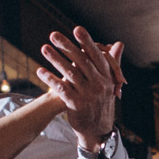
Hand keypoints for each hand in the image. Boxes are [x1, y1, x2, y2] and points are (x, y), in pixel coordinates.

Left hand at [38, 28, 123, 146]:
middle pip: (82, 61)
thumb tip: (119, 43)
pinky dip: (50, 79)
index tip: (77, 29)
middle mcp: (99, 84)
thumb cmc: (101, 102)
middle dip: (67, 46)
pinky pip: (61, 89)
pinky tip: (40, 70)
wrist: (97, 130)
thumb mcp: (109, 83)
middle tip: (53, 35)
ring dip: (56, 59)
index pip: (96, 56)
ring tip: (44, 48)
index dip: (87, 42)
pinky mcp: (76, 104)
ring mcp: (88, 95)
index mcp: (107, 77)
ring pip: (70, 73)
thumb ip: (112, 62)